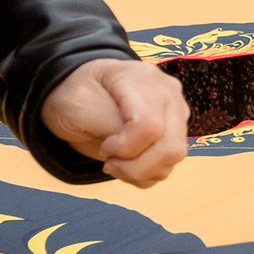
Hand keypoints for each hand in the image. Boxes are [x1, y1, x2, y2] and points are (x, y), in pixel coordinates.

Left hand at [40, 58, 188, 186]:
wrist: (83, 97)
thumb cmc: (77, 96)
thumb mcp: (78, 104)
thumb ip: (108, 123)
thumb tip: (134, 147)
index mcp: (142, 79)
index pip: (149, 126)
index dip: (125, 147)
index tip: (103, 146)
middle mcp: (168, 94)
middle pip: (169, 147)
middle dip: (135, 167)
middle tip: (108, 162)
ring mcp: (176, 113)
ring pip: (172, 159)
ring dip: (138, 172)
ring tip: (114, 162)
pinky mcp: (176, 133)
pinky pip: (168, 166)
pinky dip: (143, 174)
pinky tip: (125, 162)